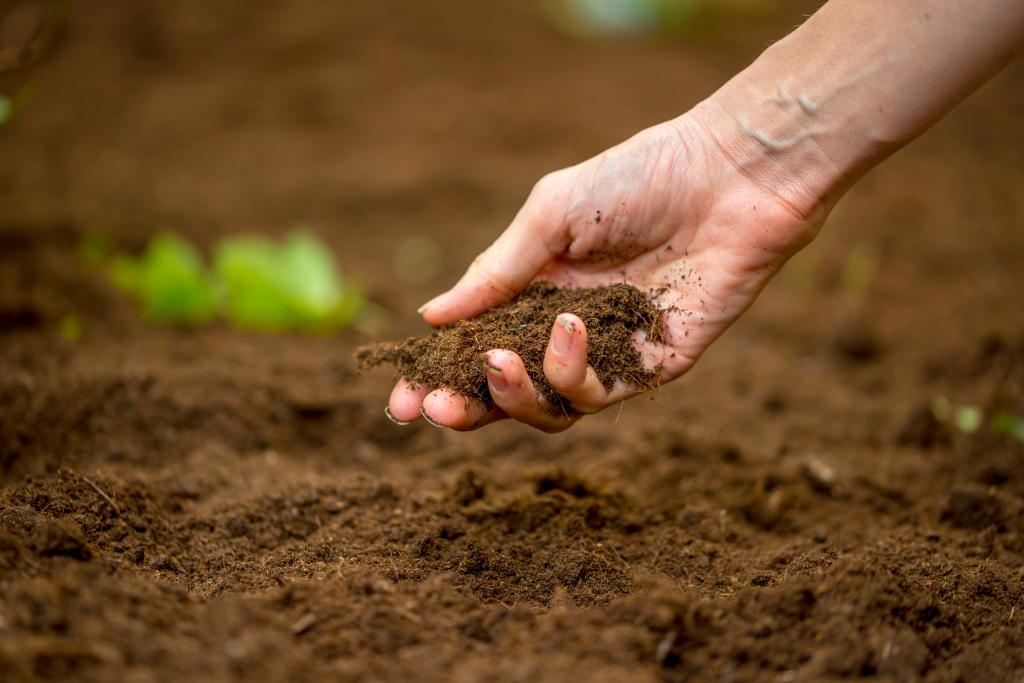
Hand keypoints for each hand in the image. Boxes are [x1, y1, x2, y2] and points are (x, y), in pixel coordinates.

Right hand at [387, 108, 823, 431]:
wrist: (729, 176)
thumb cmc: (639, 178)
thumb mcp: (550, 216)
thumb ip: (495, 272)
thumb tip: (430, 317)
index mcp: (535, 292)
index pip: (476, 347)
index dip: (438, 376)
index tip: (401, 397)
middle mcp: (566, 330)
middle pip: (506, 393)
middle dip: (466, 408)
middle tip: (435, 409)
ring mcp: (610, 353)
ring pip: (548, 408)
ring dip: (515, 394)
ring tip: (500, 357)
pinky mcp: (652, 367)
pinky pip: (600, 395)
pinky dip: (571, 371)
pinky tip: (569, 326)